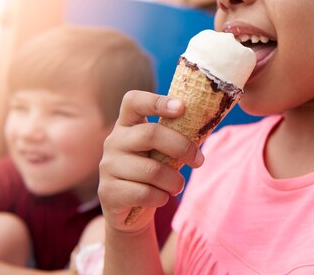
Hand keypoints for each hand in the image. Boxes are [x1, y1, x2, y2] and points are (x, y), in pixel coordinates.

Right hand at [98, 90, 203, 232]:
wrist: (130, 212)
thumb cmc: (152, 174)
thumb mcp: (161, 151)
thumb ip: (175, 136)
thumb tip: (205, 123)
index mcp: (127, 124)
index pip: (133, 101)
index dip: (157, 101)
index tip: (182, 107)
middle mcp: (114, 141)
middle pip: (150, 134)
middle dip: (182, 147)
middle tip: (198, 161)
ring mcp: (108, 166)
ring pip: (152, 170)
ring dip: (174, 181)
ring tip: (177, 186)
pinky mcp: (108, 192)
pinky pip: (145, 193)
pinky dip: (161, 198)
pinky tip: (160, 198)